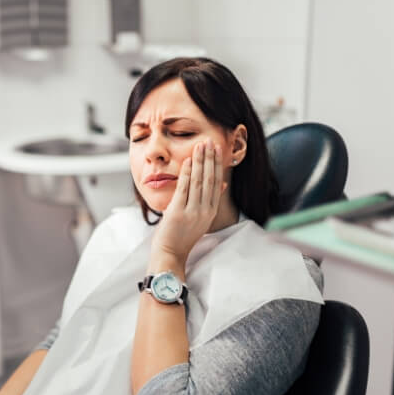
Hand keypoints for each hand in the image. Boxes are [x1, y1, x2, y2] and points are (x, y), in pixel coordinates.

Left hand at [149, 138, 225, 272]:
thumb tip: (222, 184)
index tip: (217, 149)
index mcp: (211, 211)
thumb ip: (211, 200)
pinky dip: (187, 173)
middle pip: (210, 179)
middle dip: (210, 159)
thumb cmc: (183, 235)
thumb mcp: (202, 218)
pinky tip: (188, 161)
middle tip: (210, 141)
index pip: (217, 183)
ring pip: (199, 182)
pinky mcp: (178, 212)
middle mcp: (204, 211)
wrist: (171, 252)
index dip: (217, 164)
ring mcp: (192, 212)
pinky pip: (184, 189)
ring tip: (200, 146)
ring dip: (200, 162)